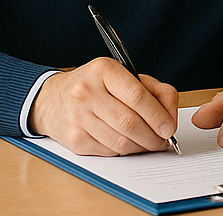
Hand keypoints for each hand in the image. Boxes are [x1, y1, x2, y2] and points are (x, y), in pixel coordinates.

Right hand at [28, 57, 177, 155]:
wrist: (53, 99)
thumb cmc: (97, 85)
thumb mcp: (125, 75)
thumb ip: (155, 90)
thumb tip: (170, 116)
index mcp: (104, 70)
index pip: (137, 96)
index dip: (157, 115)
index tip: (169, 128)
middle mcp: (87, 92)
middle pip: (129, 122)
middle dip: (153, 136)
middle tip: (164, 140)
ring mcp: (77, 117)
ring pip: (120, 141)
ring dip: (141, 147)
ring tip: (151, 144)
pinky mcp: (73, 139)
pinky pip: (108, 151)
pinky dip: (125, 152)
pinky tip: (131, 145)